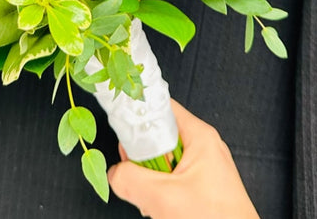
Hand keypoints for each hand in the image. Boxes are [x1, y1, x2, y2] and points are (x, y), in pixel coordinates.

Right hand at [107, 99, 259, 217]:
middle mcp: (202, 146)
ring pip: (162, 161)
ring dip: (150, 181)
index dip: (138, 118)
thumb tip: (114, 173)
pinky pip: (171, 179)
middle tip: (138, 177)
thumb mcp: (164, 198)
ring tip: (155, 201)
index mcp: (199, 135)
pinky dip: (161, 193)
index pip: (160, 108)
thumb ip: (130, 179)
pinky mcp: (201, 186)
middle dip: (142, 159)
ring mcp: (203, 167)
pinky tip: (162, 210)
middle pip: (157, 137)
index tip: (122, 135)